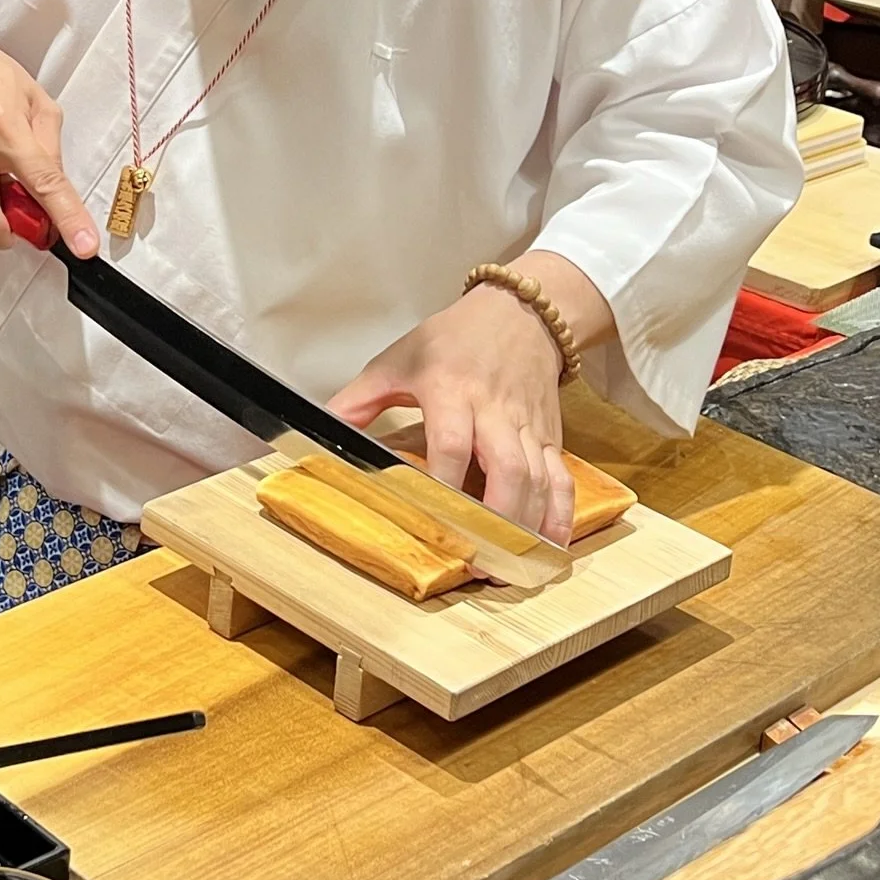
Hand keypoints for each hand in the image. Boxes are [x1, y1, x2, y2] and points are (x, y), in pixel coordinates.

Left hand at [329, 288, 574, 542]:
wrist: (519, 313)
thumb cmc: (454, 337)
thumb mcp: (397, 360)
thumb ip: (357, 400)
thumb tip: (318, 429)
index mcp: (451, 389)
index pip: (450, 442)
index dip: (443, 482)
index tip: (431, 517)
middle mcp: (494, 410)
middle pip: (506, 468)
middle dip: (496, 518)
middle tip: (477, 559)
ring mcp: (526, 426)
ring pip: (537, 480)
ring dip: (526, 527)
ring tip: (507, 566)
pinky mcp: (549, 435)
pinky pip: (561, 478)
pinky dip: (560, 515)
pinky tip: (550, 546)